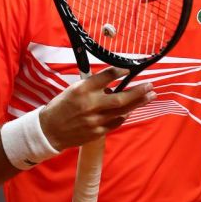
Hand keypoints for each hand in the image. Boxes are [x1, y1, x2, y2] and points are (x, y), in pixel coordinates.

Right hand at [39, 67, 155, 150]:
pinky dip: (125, 115)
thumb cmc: (62, 106)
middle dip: (138, 92)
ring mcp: (95, 120)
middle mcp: (90, 104)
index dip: (119, 72)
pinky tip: (132, 109)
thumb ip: (93, 86)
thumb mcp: (74, 89)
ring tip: (150, 96)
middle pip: (120, 98)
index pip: (105, 77)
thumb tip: (113, 82)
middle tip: (150, 86)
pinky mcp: (97, 132)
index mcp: (82, 89)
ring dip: (138, 103)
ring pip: (122, 111)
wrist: (49, 130)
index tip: (129, 69)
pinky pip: (116, 122)